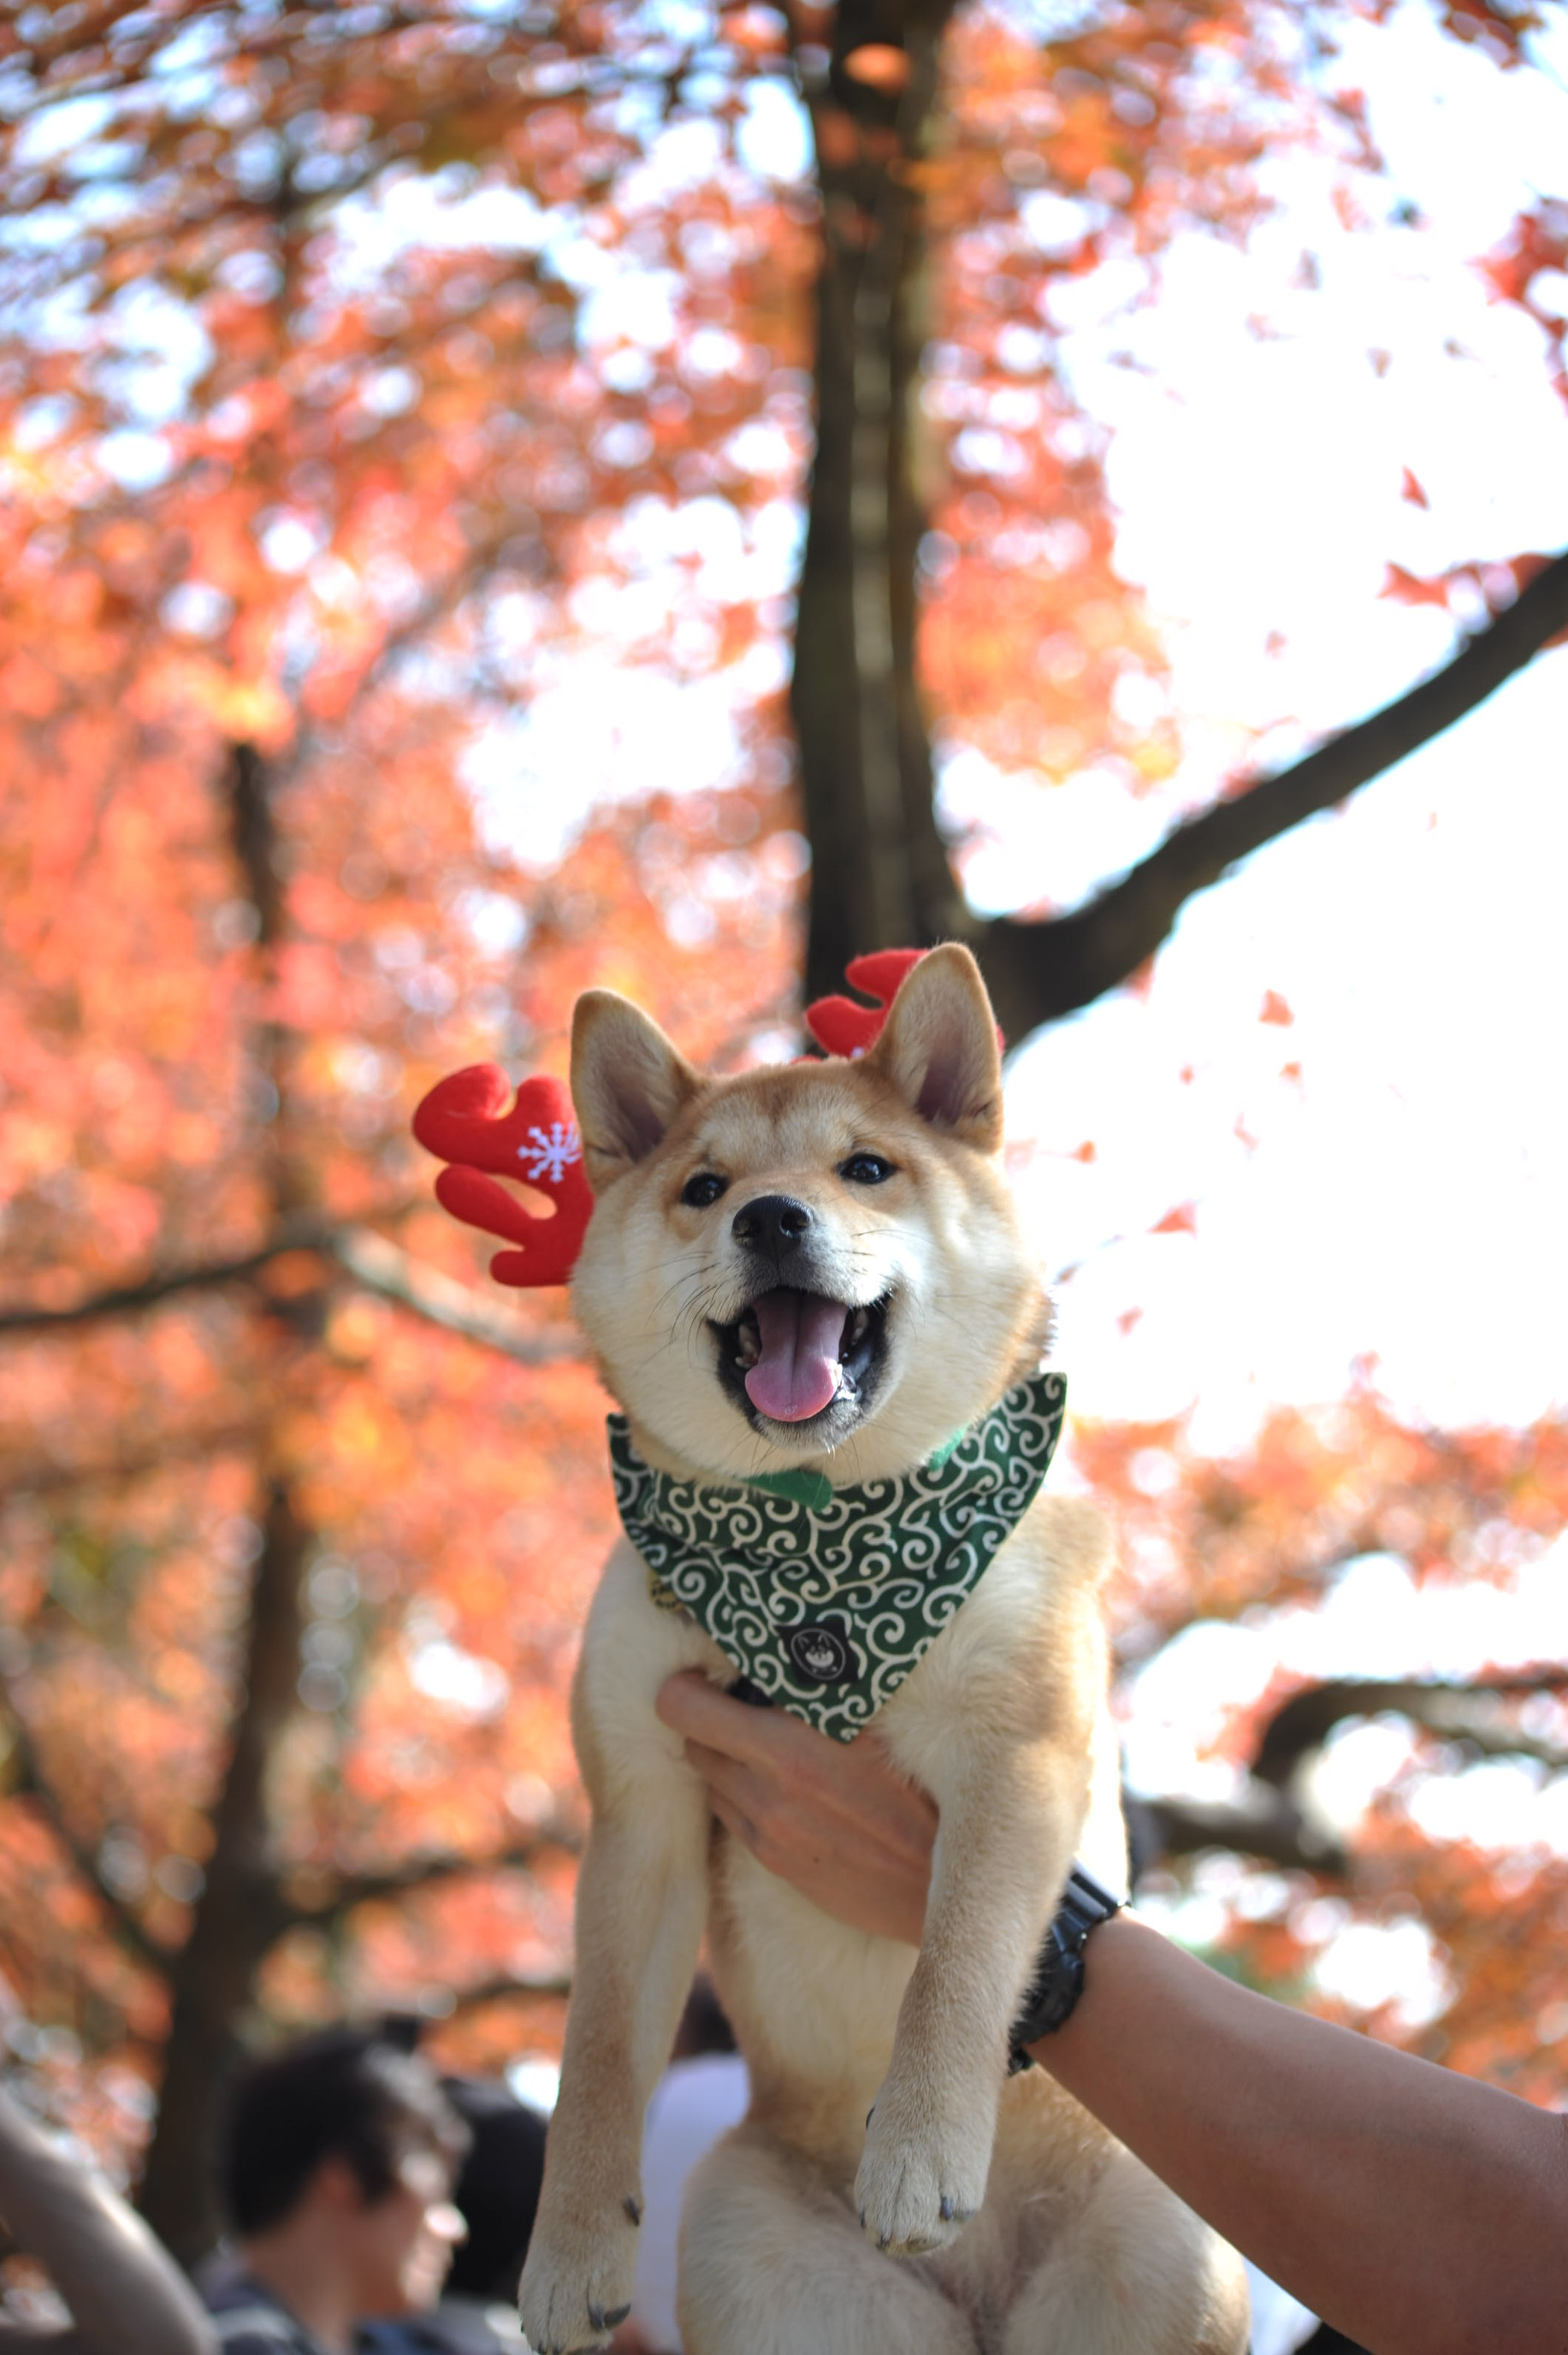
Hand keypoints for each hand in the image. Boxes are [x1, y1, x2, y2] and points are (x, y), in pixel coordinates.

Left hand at [654, 1672, 936, 1944]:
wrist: (947, 1883)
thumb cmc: (924, 1791)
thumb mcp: (877, 1724)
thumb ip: (820, 1691)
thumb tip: (781, 1653)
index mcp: (787, 1751)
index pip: (687, 1710)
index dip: (685, 1687)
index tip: (702, 1675)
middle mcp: (765, 1796)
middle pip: (693, 1743)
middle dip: (708, 1719)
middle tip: (739, 1702)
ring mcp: (767, 1836)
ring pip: (712, 1782)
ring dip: (728, 1759)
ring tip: (769, 1745)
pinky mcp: (777, 1866)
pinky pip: (736, 1818)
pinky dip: (747, 1795)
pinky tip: (788, 1786)